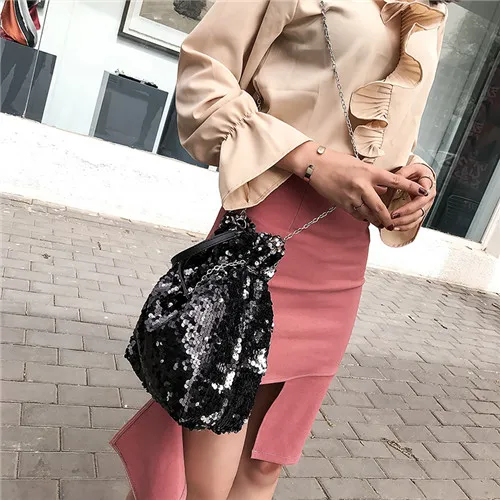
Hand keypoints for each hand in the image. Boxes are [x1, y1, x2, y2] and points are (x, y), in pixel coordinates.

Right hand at [278, 142, 428, 229]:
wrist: (316, 165)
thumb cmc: (337, 162)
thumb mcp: (360, 165)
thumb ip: (374, 178)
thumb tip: (385, 190)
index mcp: (369, 172)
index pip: (395, 181)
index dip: (410, 187)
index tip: (422, 191)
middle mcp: (362, 185)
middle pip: (380, 207)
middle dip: (388, 218)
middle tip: (393, 224)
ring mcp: (352, 196)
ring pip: (368, 214)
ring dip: (375, 220)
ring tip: (381, 224)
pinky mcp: (342, 203)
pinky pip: (356, 214)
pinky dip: (362, 217)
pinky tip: (366, 218)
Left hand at [390, 163, 435, 231]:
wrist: (422, 175)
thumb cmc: (417, 172)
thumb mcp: (411, 168)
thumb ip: (403, 173)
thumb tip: (395, 179)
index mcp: (428, 187)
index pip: (420, 201)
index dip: (408, 208)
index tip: (395, 213)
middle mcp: (428, 198)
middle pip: (418, 212)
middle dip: (404, 218)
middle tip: (390, 220)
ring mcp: (425, 206)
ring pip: (416, 219)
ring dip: (404, 224)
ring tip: (391, 225)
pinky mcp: (421, 211)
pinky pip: (415, 221)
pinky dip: (406, 226)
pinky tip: (396, 227)